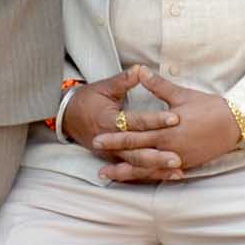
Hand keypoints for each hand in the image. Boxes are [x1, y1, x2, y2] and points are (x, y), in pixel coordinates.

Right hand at [59, 64, 175, 177]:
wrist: (67, 117)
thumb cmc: (87, 100)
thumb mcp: (104, 87)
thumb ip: (124, 81)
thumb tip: (141, 69)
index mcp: (108, 120)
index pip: (135, 121)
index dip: (155, 120)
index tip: (175, 118)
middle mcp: (110, 140)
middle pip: (136, 150)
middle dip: (158, 155)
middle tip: (178, 156)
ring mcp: (111, 153)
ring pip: (136, 164)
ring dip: (157, 168)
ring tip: (177, 170)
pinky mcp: (114, 159)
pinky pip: (135, 170)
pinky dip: (153, 174)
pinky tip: (171, 175)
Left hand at [83, 69, 239, 181]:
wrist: (236, 124)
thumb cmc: (210, 107)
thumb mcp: (182, 95)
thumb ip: (158, 86)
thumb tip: (140, 70)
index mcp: (167, 130)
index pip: (136, 135)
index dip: (115, 137)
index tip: (97, 138)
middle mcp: (170, 147)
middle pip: (137, 153)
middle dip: (115, 155)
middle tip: (95, 158)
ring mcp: (178, 158)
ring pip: (147, 168)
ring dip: (127, 172)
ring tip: (108, 175)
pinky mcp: (186, 164)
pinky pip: (162, 173)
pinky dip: (147, 176)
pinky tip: (134, 180)